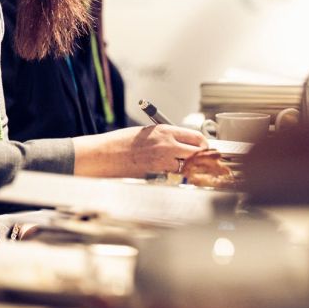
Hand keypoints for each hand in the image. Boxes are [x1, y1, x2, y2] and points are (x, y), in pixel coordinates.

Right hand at [72, 124, 207, 177]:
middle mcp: (167, 146)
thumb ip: (168, 136)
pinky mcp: (156, 174)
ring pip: (186, 167)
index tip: (204, 146)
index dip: (203, 143)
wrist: (104, 155)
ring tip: (179, 164)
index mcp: (165, 132)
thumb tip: (184, 143)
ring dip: (186, 166)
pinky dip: (172, 174)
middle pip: (197, 153)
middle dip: (200, 156)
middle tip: (200, 159)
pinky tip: (164, 170)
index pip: (196, 137)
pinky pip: (171, 175)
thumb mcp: (148, 132)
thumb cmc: (122, 142)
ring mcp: (162, 162)